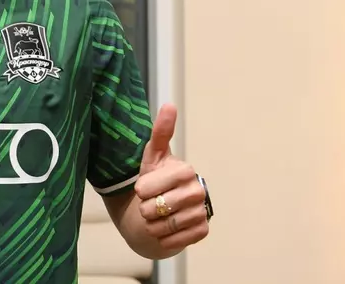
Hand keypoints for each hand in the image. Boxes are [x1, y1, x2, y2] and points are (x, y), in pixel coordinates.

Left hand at [133, 104, 209, 251]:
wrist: (162, 211)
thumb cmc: (154, 180)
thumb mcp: (152, 156)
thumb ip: (160, 133)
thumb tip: (170, 105)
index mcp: (186, 170)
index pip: (148, 187)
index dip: (141, 190)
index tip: (143, 188)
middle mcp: (199, 190)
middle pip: (156, 208)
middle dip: (145, 209)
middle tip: (149, 203)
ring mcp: (202, 211)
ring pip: (164, 225)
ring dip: (153, 225)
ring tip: (156, 216)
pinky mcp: (202, 231)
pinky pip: (174, 240)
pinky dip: (163, 238)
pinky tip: (165, 229)